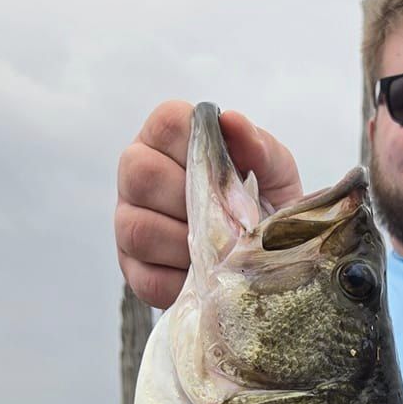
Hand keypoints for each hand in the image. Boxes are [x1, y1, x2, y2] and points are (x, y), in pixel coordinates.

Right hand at [115, 101, 303, 307]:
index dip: (201, 147)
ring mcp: (128, 221)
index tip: (232, 172)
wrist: (269, 260)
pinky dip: (184, 282)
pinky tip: (208, 277)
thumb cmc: (265, 203)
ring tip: (222, 251)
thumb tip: (232, 121)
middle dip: (192, 202)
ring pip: (138, 229)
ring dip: (188, 246)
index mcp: (169, 138)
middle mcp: (137, 173)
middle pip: (141, 175)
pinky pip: (148, 277)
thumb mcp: (274, 173)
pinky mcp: (133, 269)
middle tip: (229, 219)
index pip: (167, 124)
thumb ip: (259, 146)